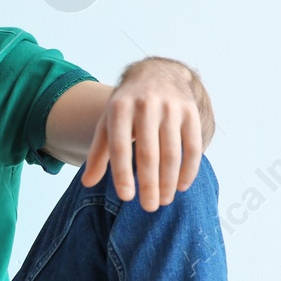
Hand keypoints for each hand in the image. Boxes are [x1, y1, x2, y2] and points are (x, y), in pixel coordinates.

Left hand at [81, 58, 207, 210]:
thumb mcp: (107, 123)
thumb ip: (98, 153)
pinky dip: (189, 169)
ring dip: (169, 181)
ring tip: (164, 200)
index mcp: (120, 109)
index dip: (123, 174)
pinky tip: (182, 186)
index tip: (126, 198)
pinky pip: (193, 146)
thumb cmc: (126, 106)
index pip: (120, 147)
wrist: (155, 73)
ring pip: (172, 153)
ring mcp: (171, 107)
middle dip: (149, 184)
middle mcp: (146, 105)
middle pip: (148, 153)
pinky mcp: (190, 111)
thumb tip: (87, 183)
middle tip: (149, 207)